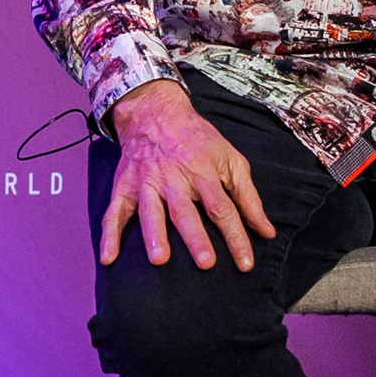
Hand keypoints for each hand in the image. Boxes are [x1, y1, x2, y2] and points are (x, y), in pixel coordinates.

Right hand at [99, 79, 276, 271]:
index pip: (222, 209)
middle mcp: (173, 179)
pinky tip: (108, 257)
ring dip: (154, 235)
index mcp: (203, 172)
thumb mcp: (231, 159)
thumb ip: (248, 197)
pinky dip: (109, 235)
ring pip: (150, 212)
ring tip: (159, 259)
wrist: (154, 112)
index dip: (235, 237)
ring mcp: (146, 183)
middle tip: (205, 262)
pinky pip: (115, 212)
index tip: (245, 264)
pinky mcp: (125, 186)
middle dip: (195, 237)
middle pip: (186, 212)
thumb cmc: (198, 140)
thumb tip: (266, 232)